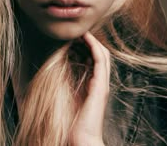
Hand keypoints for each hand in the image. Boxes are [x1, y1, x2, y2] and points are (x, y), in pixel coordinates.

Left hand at [70, 31, 109, 145]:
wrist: (82, 139)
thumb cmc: (75, 122)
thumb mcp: (71, 98)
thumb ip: (71, 84)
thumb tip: (63, 70)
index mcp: (94, 86)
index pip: (96, 61)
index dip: (88, 48)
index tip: (78, 39)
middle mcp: (101, 83)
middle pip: (101, 56)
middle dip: (92, 42)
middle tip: (81, 33)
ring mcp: (102, 83)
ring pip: (103, 55)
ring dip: (93, 41)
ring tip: (83, 32)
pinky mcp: (100, 85)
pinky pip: (100, 60)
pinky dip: (94, 46)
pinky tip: (86, 38)